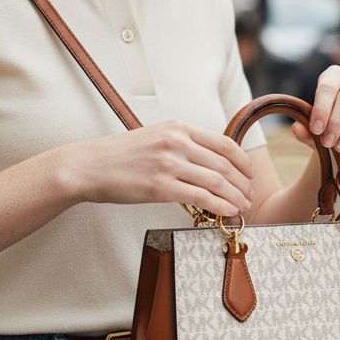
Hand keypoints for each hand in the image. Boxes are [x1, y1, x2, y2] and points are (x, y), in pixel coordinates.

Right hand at [59, 120, 255, 216]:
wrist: (89, 166)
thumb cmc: (119, 156)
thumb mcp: (154, 137)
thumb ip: (180, 144)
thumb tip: (206, 162)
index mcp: (178, 128)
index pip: (224, 143)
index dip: (243, 161)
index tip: (249, 174)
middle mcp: (176, 142)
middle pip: (224, 164)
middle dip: (243, 182)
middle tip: (251, 194)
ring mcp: (169, 164)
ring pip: (217, 181)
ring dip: (236, 196)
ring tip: (244, 206)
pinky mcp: (160, 187)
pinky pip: (201, 197)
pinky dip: (220, 206)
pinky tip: (228, 212)